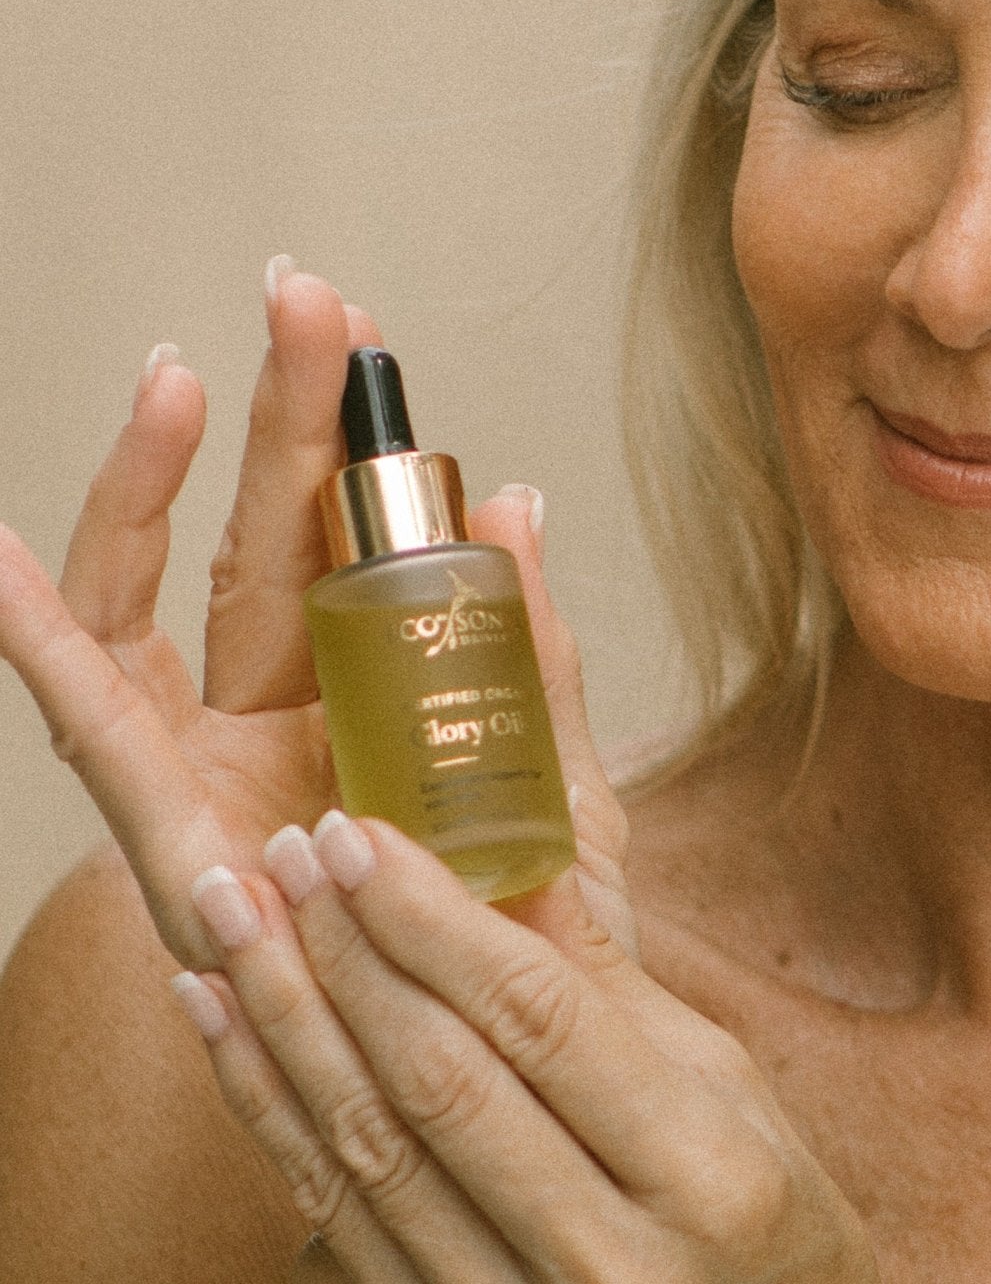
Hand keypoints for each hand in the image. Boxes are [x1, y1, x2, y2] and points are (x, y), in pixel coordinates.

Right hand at [0, 261, 628, 971]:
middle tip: (306, 304)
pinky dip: (37, 637)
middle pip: (267, 534)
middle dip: (283, 419)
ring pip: (170, 592)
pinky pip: (89, 719)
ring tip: (180, 378)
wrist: (471, 1067)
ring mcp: (213, 755)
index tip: (368, 341)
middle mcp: (285, 704)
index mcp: (378, 684)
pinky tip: (0, 560)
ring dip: (163, 483)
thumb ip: (535, 654)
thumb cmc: (509, 927)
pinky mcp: (162, 823)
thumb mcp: (552, 781)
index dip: (355, 441)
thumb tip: (520, 501)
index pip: (355, 535)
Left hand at [173, 813, 878, 1281]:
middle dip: (346, 952)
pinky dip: (269, 1113)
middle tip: (284, 851)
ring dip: (284, 1022)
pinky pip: (338, 1219)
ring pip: (370, 1153)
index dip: (435, 920)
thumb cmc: (758, 1205)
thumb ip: (607, 976)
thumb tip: (515, 841)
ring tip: (229, 913)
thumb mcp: (720, 1079)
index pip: (540, 1017)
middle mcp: (607, 1258)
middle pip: (441, 1082)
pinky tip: (222, 1023)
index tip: (360, 834)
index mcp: (701, 1167)